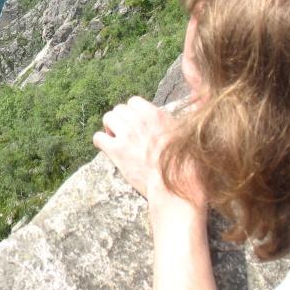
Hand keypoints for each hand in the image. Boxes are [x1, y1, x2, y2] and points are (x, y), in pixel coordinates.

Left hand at [93, 96, 206, 219]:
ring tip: (116, 140)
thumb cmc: (183, 166)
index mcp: (157, 116)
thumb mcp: (185, 137)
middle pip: (119, 109)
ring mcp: (127, 134)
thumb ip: (176, 123)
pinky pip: (98, 137)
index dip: (132, 113)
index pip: (134, 102)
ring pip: (108, 118)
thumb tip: (191, 109)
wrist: (174, 187)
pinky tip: (108, 149)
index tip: (135, 124)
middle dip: (120, 120)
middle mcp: (141, 121)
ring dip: (110, 128)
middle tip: (124, 134)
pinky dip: (101, 142)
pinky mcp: (117, 150)